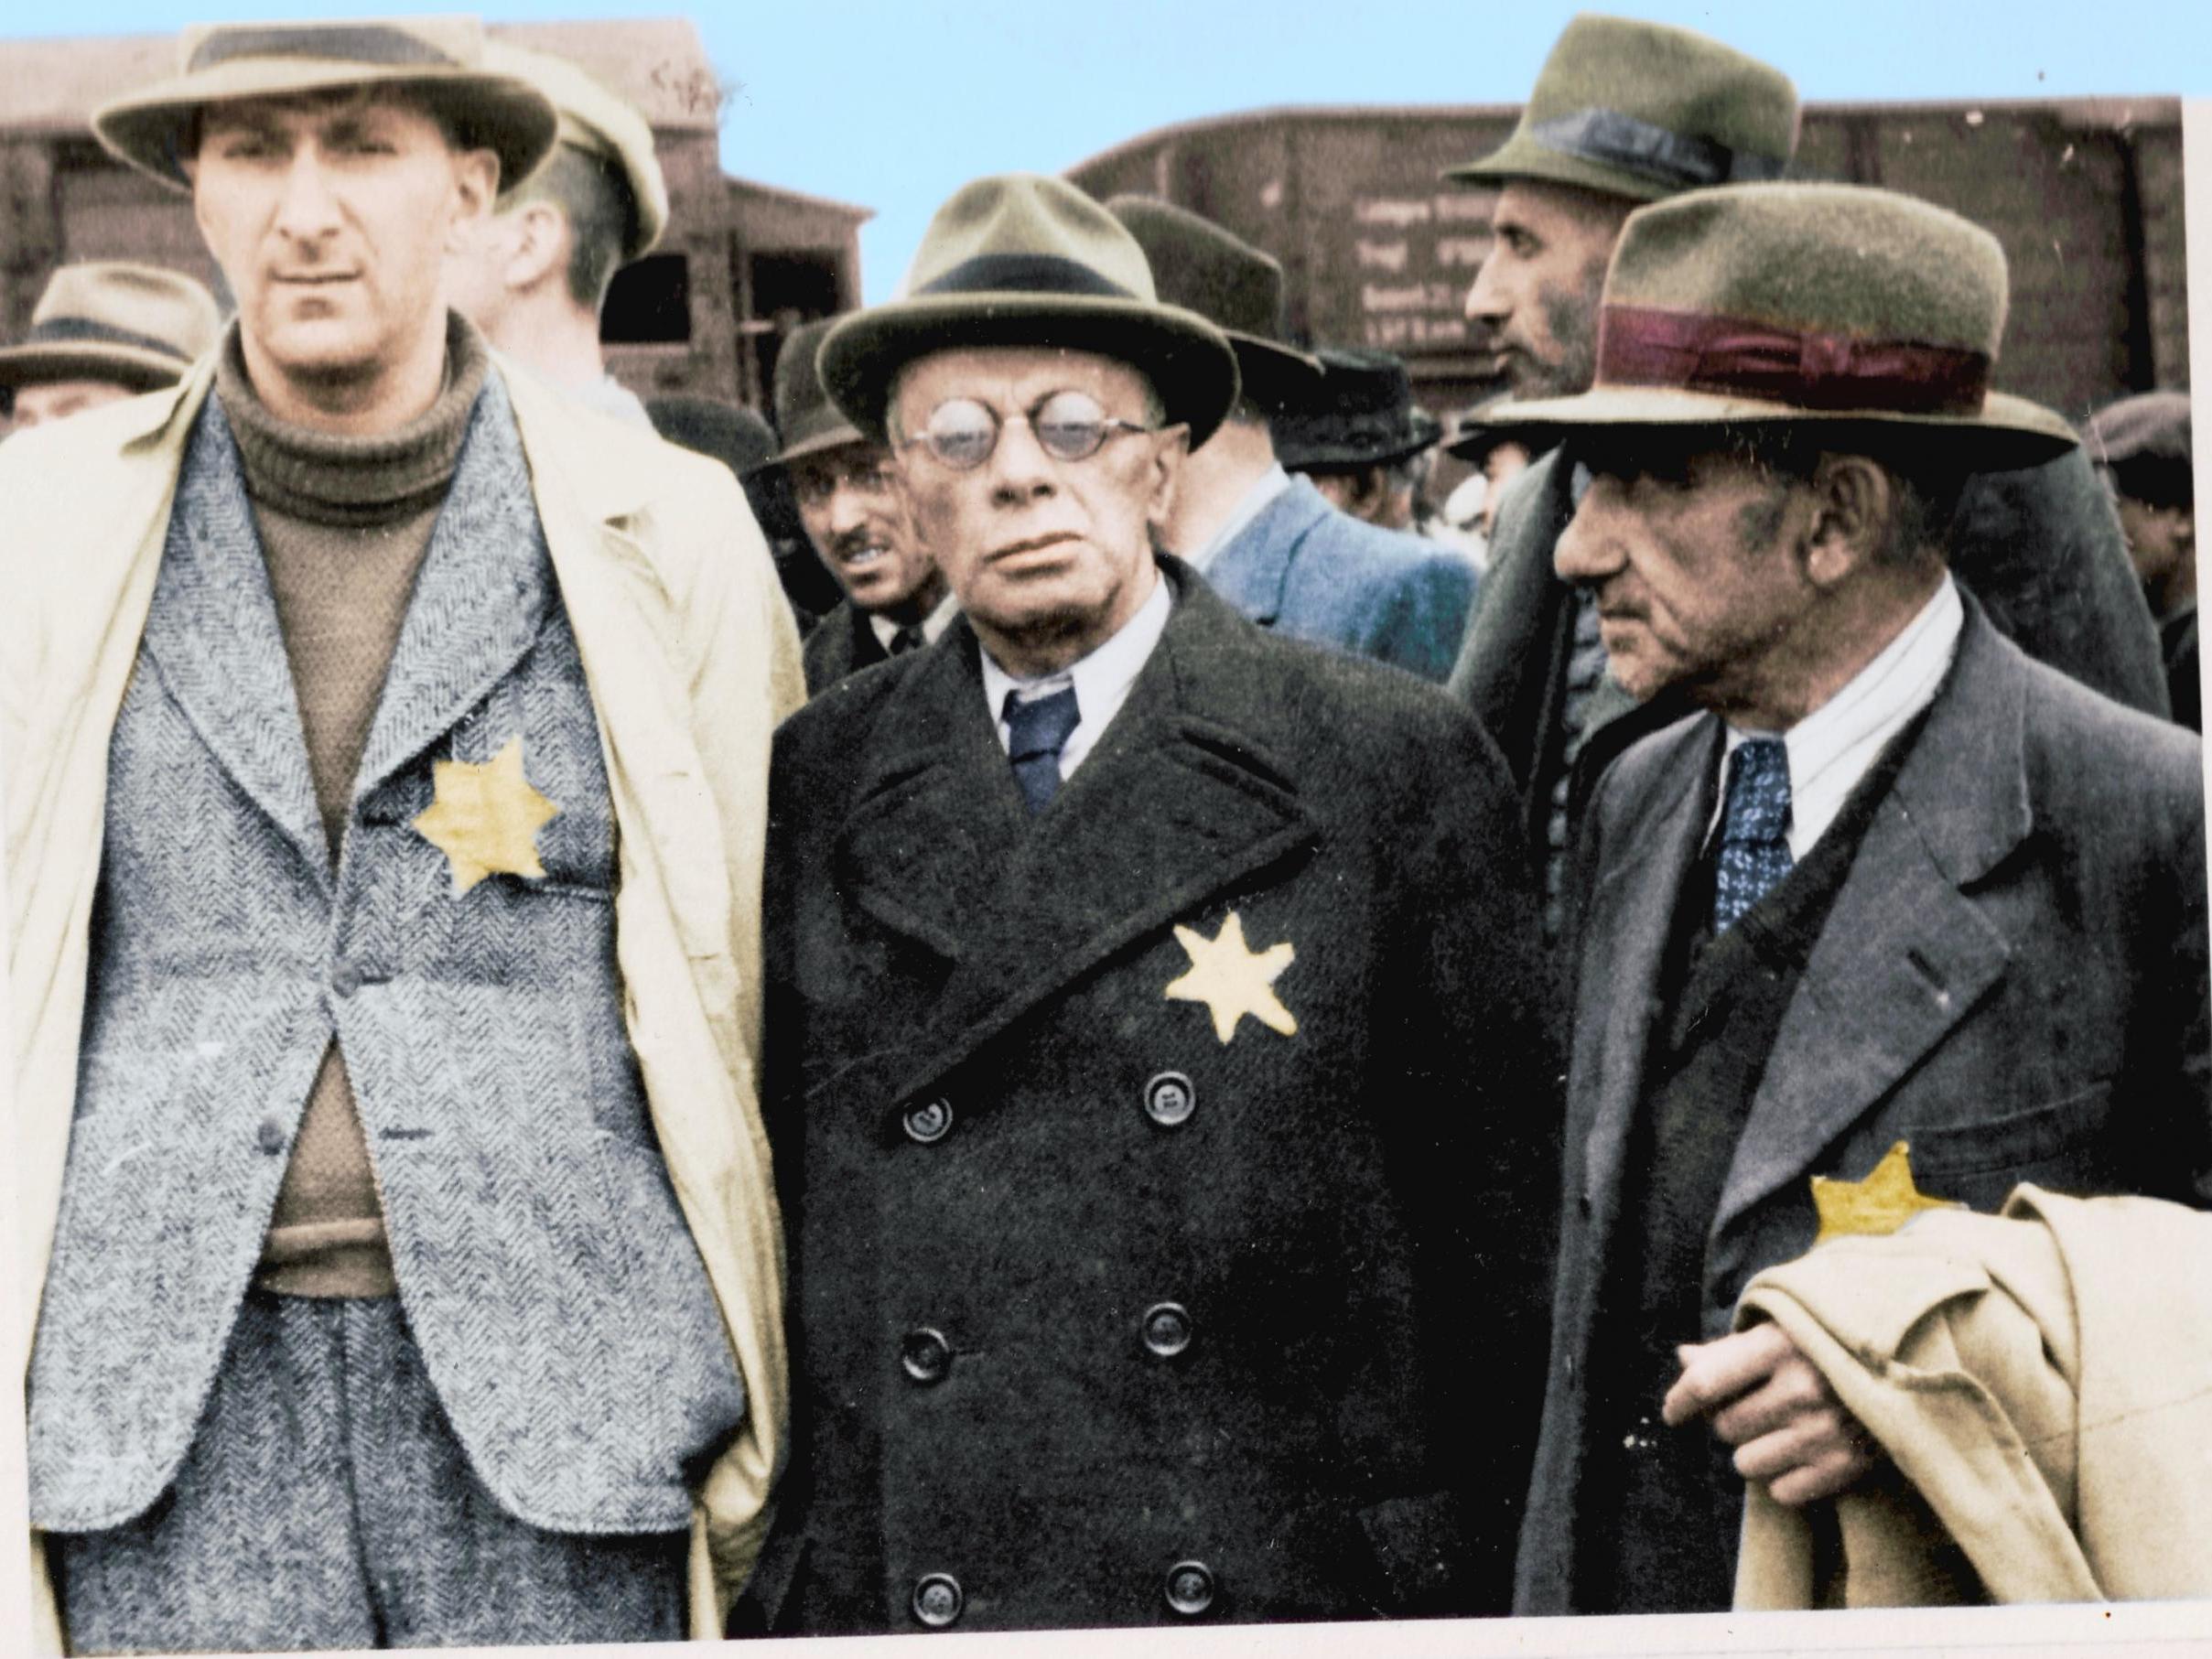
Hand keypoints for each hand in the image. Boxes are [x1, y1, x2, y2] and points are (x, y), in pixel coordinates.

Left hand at [1661, 1323, 1878, 1506]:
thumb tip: (1683, 1360)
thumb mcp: (1783, 1330)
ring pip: (1745, 1464)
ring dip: (1753, 1451)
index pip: (1705, 1382)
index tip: (1672, 1412)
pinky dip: (1783, 1478)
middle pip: (1724, 1428)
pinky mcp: (1847, 1466)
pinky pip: (1781, 1492)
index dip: (1680, 1399)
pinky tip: (1801, 1453)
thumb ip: (1730, 1348)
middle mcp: (1801, 1389)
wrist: (1912, 1365)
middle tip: (1752, 1408)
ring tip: (1780, 1431)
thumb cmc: (1831, 1343)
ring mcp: (1825, 1431)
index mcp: (1780, 1346)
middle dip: (1728, 1421)